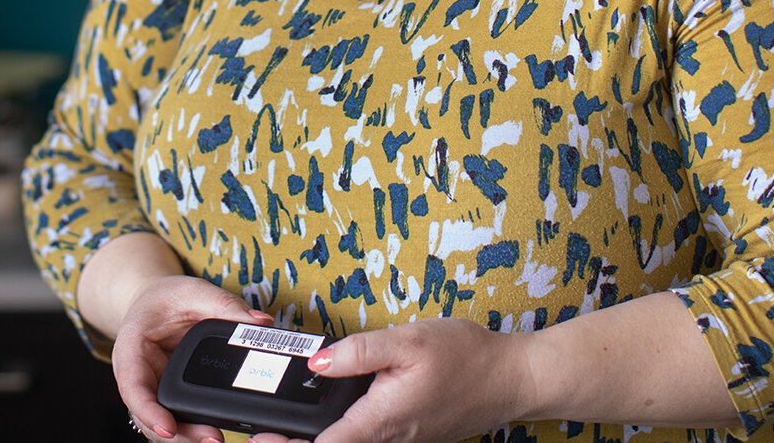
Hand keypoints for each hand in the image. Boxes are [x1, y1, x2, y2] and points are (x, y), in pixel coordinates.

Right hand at [114, 274, 275, 442]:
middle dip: (178, 432)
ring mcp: (153, 389)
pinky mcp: (169, 395)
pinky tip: (215, 429)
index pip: (132, 387)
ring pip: (162, 423)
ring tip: (217, 437)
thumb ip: (225, 305)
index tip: (169, 428)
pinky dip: (193, 427)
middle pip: (149, 415)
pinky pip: (176, 417)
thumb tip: (262, 324)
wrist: (156, 302)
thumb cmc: (167, 297)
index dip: (148, 411)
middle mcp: (138, 375)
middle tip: (212, 437)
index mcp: (131, 348)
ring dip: (187, 435)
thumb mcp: (194, 291)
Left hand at [248, 318, 527, 442]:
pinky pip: (369, 437)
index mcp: (380, 421)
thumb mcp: (408, 341)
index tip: (260, 436)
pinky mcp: (409, 435)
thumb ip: (358, 352)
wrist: (513, 378)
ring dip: (321, 434)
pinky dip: (345, 428)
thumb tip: (315, 361)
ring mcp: (400, 441)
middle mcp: (388, 440)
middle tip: (263, 428)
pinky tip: (334, 408)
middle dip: (298, 438)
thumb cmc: (466, 358)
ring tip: (289, 419)